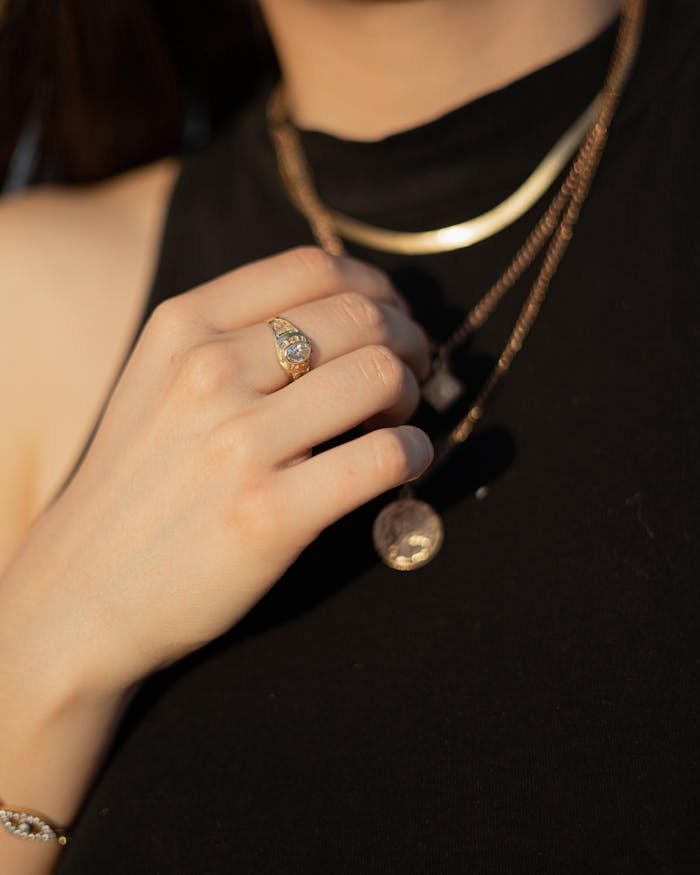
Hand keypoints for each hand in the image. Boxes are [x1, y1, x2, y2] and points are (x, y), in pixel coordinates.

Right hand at [2, 247, 432, 694]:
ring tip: (398, 419)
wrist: (82, 591)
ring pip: (381, 376)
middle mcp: (207, 371)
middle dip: (407, 340)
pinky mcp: (270, 514)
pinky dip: (416, 453)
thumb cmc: (136, 486)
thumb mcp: (157, 384)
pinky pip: (386, 456)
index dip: (373, 287)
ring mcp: (238, 444)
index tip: (391, 315)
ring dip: (412, 394)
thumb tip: (346, 311)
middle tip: (412, 371)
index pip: (312, 268)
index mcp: (182, 327)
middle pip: (359, 317)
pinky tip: (407, 462)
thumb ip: (231, 338)